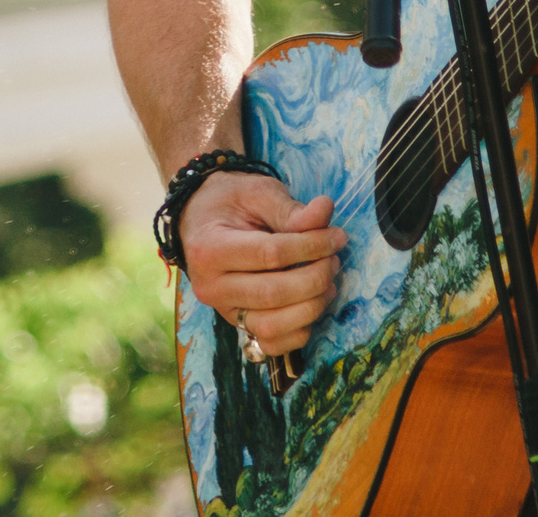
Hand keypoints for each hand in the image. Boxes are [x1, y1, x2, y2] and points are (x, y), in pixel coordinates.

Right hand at [180, 170, 345, 353]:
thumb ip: (289, 208)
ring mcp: (223, 311)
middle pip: (272, 293)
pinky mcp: (238, 326)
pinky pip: (271, 345)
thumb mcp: (257, 192)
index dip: (310, 247)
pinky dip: (298, 332)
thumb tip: (324, 212)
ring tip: (328, 282)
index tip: (336, 236)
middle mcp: (211, 286)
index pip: (269, 254)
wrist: (201, 219)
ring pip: (271, 326)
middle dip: (314, 277)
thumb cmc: (231, 203)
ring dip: (311, 307)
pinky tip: (313, 304)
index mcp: (210, 249)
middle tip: (334, 258)